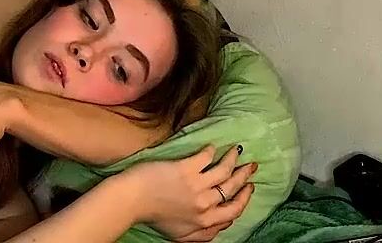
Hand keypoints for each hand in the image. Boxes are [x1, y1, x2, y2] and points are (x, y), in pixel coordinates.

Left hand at [127, 145, 255, 241]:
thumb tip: (220, 227)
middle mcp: (204, 205)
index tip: (249, 188)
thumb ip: (203, 235)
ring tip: (236, 152)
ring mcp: (196, 186)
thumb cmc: (153, 217)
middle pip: (232, 189)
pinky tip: (213, 147)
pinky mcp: (184, 169)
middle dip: (245, 177)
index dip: (244, 199)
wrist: (130, 201)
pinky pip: (205, 157)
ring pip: (224, 171)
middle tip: (251, 166)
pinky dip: (212, 151)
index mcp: (205, 222)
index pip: (233, 211)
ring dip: (233, 160)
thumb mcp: (181, 236)